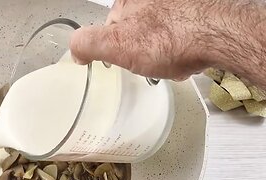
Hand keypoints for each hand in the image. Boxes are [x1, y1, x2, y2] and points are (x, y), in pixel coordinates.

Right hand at [69, 0, 215, 79]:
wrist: (218, 34)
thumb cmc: (172, 36)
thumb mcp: (115, 45)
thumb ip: (87, 43)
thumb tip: (75, 49)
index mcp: (128, 0)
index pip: (110, 26)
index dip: (114, 47)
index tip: (120, 59)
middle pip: (136, 30)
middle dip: (140, 49)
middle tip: (146, 61)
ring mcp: (175, 5)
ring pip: (159, 34)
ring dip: (161, 50)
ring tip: (168, 60)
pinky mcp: (195, 13)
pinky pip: (180, 35)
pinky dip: (180, 48)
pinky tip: (183, 57)